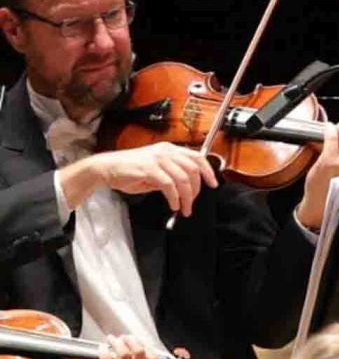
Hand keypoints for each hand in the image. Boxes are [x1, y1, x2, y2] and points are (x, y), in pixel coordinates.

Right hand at [67, 143, 218, 217]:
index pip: (197, 157)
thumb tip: (188, 187)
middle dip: (196, 190)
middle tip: (192, 203)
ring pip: (184, 179)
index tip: (213, 184)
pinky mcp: (149, 169)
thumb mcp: (156, 170)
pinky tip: (174, 205)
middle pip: (193, 170)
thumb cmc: (129, 170)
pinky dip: (175, 198)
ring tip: (184, 208)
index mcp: (169, 149)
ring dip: (187, 198)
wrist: (106, 168)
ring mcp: (157, 159)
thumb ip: (172, 174)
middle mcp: (165, 151)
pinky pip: (170, 186)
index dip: (208, 171)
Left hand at [83, 334, 158, 358]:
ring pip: (123, 354)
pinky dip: (104, 350)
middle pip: (139, 353)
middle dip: (131, 340)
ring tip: (111, 340)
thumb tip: (135, 354)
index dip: (146, 347)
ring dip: (116, 343)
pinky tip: (102, 349)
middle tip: (123, 337)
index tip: (138, 343)